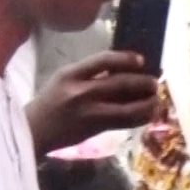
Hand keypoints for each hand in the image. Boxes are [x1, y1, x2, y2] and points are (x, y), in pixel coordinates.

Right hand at [24, 51, 159, 154]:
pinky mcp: (95, 129)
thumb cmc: (50, 101)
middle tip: (155, 82)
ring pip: (128, 107)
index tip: (141, 61)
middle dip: (144, 82)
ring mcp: (89, 112)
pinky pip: (123, 122)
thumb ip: (89, 73)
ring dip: (147, 103)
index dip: (127, 59)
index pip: (104, 60)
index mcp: (71, 74)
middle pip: (121, 84)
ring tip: (155, 99)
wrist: (34, 130)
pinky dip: (139, 117)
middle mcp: (81, 92)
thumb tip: (124, 70)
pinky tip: (146, 114)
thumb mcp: (64, 78)